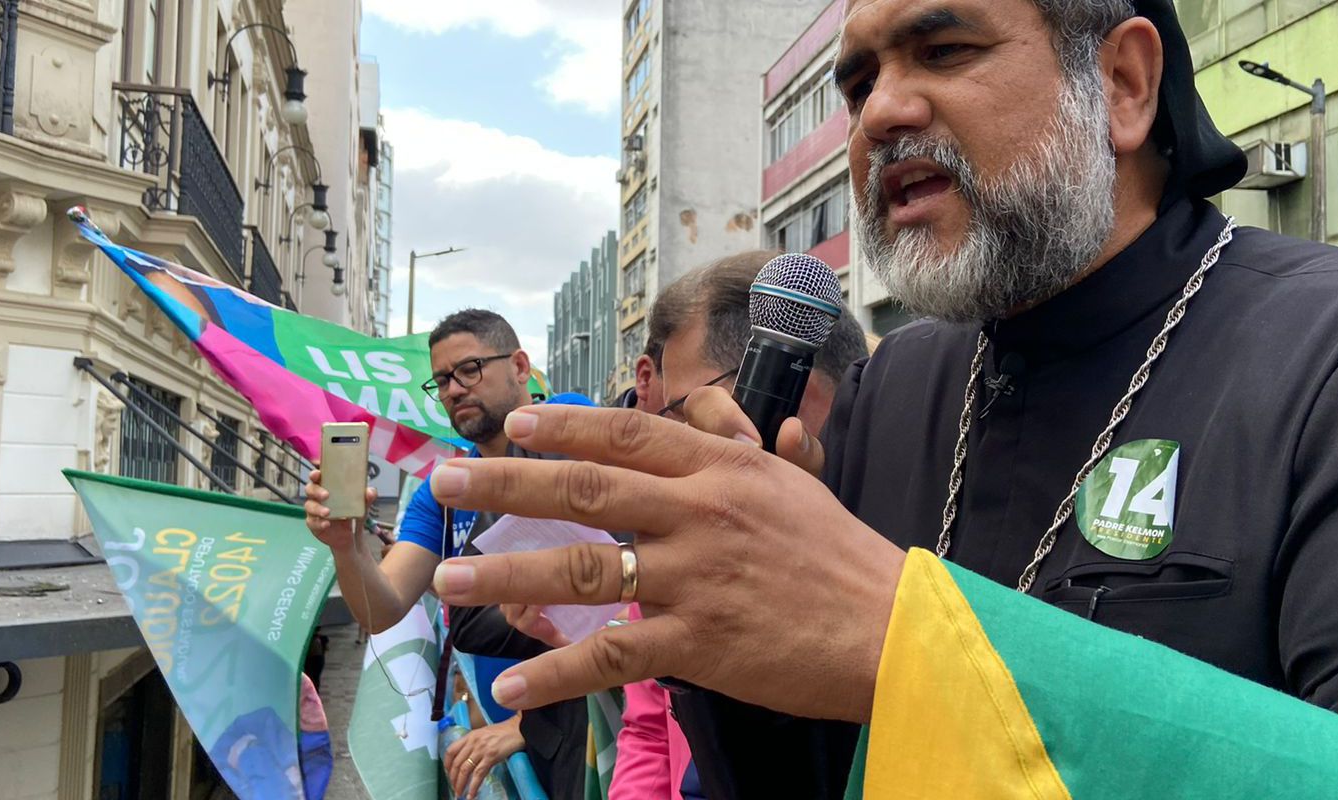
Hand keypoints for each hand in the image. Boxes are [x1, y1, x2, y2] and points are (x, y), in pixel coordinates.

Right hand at [303, 468, 377, 549]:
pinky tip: (327, 524)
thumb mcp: (361, 505)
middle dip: (316, 490)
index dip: (315, 473)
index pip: (318, 476)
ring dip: (317, 508)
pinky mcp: (314, 524)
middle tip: (326, 495)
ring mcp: (314, 510)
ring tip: (328, 512)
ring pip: (309, 506)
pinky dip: (319, 522)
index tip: (318, 472)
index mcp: (327, 486)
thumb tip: (370, 492)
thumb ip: (366, 497)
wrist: (349, 535)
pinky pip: (312, 522)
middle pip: (310, 489)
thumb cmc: (351, 513)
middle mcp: (318, 497)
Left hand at [428, 404, 903, 722]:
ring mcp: (693, 576)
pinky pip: (609, 654)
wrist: (892, 631)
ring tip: (449, 580)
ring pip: (582, 565)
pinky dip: (554, 672)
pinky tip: (510, 686)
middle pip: (585, 486)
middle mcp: (699, 512)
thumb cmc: (845, 559)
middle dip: (505, 482)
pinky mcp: (695, 642)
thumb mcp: (805, 485)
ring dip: (506, 573)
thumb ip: (765, 448)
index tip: (511, 422)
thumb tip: (751, 416)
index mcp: (722, 468)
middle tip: (445, 481)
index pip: (628, 433)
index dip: (563, 425)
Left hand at [445, 716, 523, 798]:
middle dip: (453, 779)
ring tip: (459, 794)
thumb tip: (467, 757)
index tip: (448, 773)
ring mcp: (481, 750)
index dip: (446, 764)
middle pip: (456, 764)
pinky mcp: (491, 757)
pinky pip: (478, 774)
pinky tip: (471, 794)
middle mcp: (473, 743)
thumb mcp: (483, 733)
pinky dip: (473, 786)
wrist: (518, 729)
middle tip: (453, 788)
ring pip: (465, 770)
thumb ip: (473, 743)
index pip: (451, 751)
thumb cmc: (502, 731)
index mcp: (470, 736)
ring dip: (460, 785)